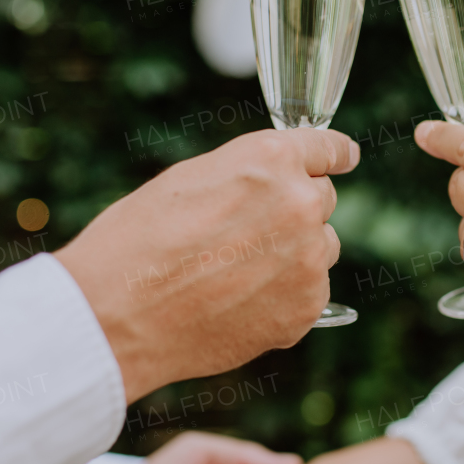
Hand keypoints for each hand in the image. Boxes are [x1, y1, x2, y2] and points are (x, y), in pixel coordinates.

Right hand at [56, 129, 358, 402]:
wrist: (119, 315)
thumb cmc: (138, 241)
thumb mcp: (189, 180)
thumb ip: (247, 175)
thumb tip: (276, 183)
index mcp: (271, 161)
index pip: (327, 148)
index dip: (333, 154)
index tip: (344, 157)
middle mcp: (300, 205)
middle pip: (323, 201)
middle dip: (295, 211)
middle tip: (249, 234)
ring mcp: (308, 260)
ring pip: (319, 249)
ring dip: (293, 255)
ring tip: (234, 274)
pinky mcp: (306, 308)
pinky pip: (308, 293)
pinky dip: (283, 297)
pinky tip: (237, 303)